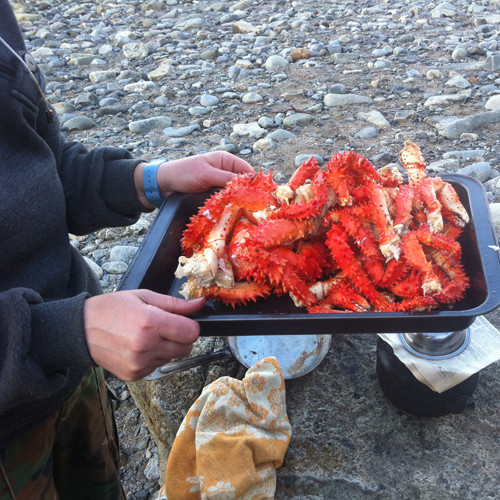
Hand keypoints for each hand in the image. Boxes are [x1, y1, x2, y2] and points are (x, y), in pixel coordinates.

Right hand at [83, 290, 205, 380]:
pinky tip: (138, 347)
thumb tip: (200, 304)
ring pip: (173, 358)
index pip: (191, 333)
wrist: (80, 330)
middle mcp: (146, 347)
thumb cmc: (111, 309)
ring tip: (147, 335)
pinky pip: (158, 366)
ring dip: (167, 348)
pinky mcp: (134, 375)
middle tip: (164, 327)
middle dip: (181, 337)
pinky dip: (154, 357)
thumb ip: (175, 304)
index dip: (190, 326)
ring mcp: (140, 364)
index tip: (182, 321)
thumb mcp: (143, 296)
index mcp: (150, 323)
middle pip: (186, 348)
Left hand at [135, 152, 253, 208]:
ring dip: (238, 202)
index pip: (247, 171)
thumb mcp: (207, 174)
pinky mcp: (214, 195)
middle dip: (247, 194)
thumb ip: (226, 180)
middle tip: (255, 208)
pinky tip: (234, 214)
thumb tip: (246, 187)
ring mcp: (219, 184)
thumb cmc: (184, 174)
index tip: (262, 196)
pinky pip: (226, 200)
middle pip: (243, 184)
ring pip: (235, 194)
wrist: (164, 184)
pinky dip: (230, 206)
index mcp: (226, 160)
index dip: (255, 183)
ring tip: (246, 213)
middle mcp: (225, 171)